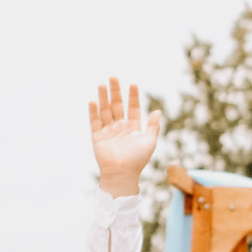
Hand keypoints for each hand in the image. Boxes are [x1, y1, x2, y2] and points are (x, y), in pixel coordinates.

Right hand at [88, 77, 161, 197]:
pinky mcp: (98, 136)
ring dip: (103, 97)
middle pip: (117, 106)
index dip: (133, 96)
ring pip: (105, 110)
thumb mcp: (149, 142)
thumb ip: (153, 127)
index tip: (133, 84)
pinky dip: (93, 111)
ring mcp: (108, 131)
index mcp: (133, 128)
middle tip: (113, 77)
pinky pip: (95, 121)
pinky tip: (93, 100)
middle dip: (115, 92)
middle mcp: (120, 128)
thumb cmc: (137, 160)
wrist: (122, 173)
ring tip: (102, 84)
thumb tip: (158, 111)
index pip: (132, 108)